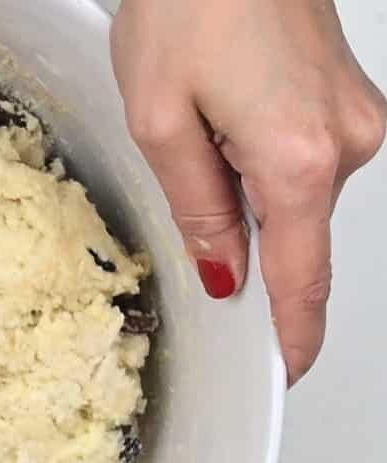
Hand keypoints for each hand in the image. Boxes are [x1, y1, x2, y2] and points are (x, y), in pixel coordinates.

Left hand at [111, 0, 385, 384]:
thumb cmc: (189, 6)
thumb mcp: (162, 123)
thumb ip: (199, 209)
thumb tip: (224, 273)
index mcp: (300, 161)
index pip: (301, 278)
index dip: (292, 333)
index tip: (286, 369)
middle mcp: (349, 145)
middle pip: (290, 232)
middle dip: (237, 229)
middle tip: (185, 162)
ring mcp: (357, 118)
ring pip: (292, 192)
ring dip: (242, 183)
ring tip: (200, 118)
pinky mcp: (350, 98)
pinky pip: (302, 158)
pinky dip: (261, 157)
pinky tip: (225, 112)